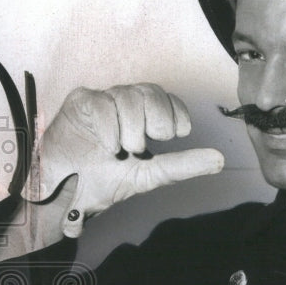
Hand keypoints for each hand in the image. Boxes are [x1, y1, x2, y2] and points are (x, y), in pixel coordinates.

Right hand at [24, 84, 223, 237]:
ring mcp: (103, 101)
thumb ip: (183, 165)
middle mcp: (126, 105)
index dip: (177, 112)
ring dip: (131, 128)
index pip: (169, 99)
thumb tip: (220, 160)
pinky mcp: (81, 101)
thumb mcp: (149, 175)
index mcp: (144, 119)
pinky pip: (103, 102)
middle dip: (157, 119)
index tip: (178, 133)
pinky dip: (110, 127)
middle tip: (144, 146)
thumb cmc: (105, 181)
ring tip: (121, 151)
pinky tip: (106, 146)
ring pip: (130, 96)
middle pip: (152, 92)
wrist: (65, 192)